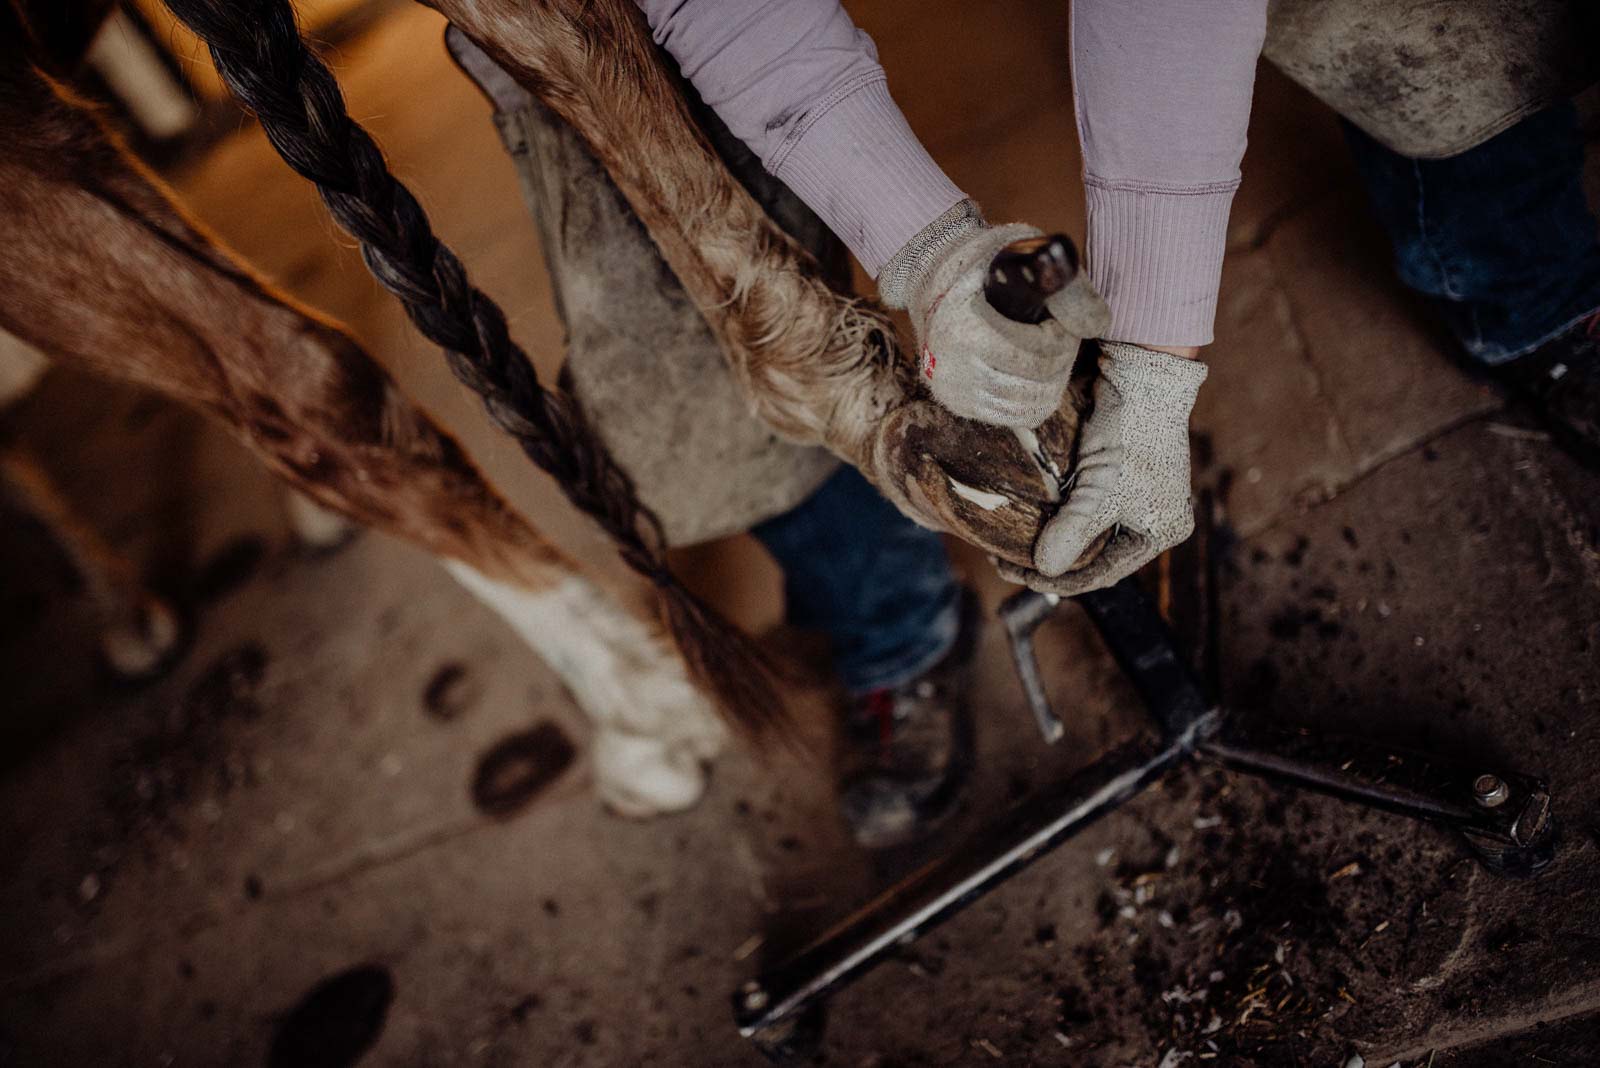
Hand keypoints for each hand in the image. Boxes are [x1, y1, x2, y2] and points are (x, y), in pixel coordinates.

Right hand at [879, 201, 1108, 428]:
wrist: (930, 276)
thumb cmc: (982, 261)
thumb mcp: (1024, 251)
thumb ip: (1067, 286)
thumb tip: (1097, 326)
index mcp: (964, 328)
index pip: (1037, 354)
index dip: (1064, 337)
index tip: (1059, 320)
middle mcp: (954, 366)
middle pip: (1038, 383)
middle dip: (1062, 359)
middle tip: (1059, 335)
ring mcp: (954, 389)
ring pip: (1030, 407)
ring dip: (1052, 381)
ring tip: (1047, 353)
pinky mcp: (958, 403)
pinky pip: (1014, 417)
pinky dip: (1035, 398)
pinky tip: (1034, 372)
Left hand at [1000, 342, 1206, 594]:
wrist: (1142, 377)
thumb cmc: (1129, 435)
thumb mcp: (1098, 490)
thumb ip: (1072, 531)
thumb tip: (1044, 569)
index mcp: (1162, 532)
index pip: (1104, 573)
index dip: (1060, 580)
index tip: (1022, 575)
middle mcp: (1155, 520)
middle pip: (1096, 556)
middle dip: (1055, 562)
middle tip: (1011, 565)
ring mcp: (1140, 499)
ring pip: (1090, 535)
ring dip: (1056, 541)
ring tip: (1018, 548)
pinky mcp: (1124, 478)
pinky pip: (1089, 511)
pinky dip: (1063, 519)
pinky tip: (1037, 521)